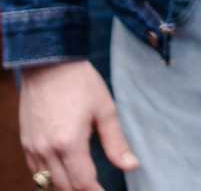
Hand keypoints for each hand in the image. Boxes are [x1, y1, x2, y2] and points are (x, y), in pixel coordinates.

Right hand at [20, 59, 137, 189]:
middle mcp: (47, 150)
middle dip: (81, 190)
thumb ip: (116, 142)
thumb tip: (132, 165)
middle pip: (64, 186)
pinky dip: (48, 176)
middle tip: (96, 188)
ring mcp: (33, 147)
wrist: (49, 65)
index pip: (82, 181)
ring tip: (82, 182)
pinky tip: (62, 172)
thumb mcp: (106, 110)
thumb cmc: (81, 84)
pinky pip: (35, 170)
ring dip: (64, 185)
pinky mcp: (25, 142)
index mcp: (69, 143)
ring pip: (47, 181)